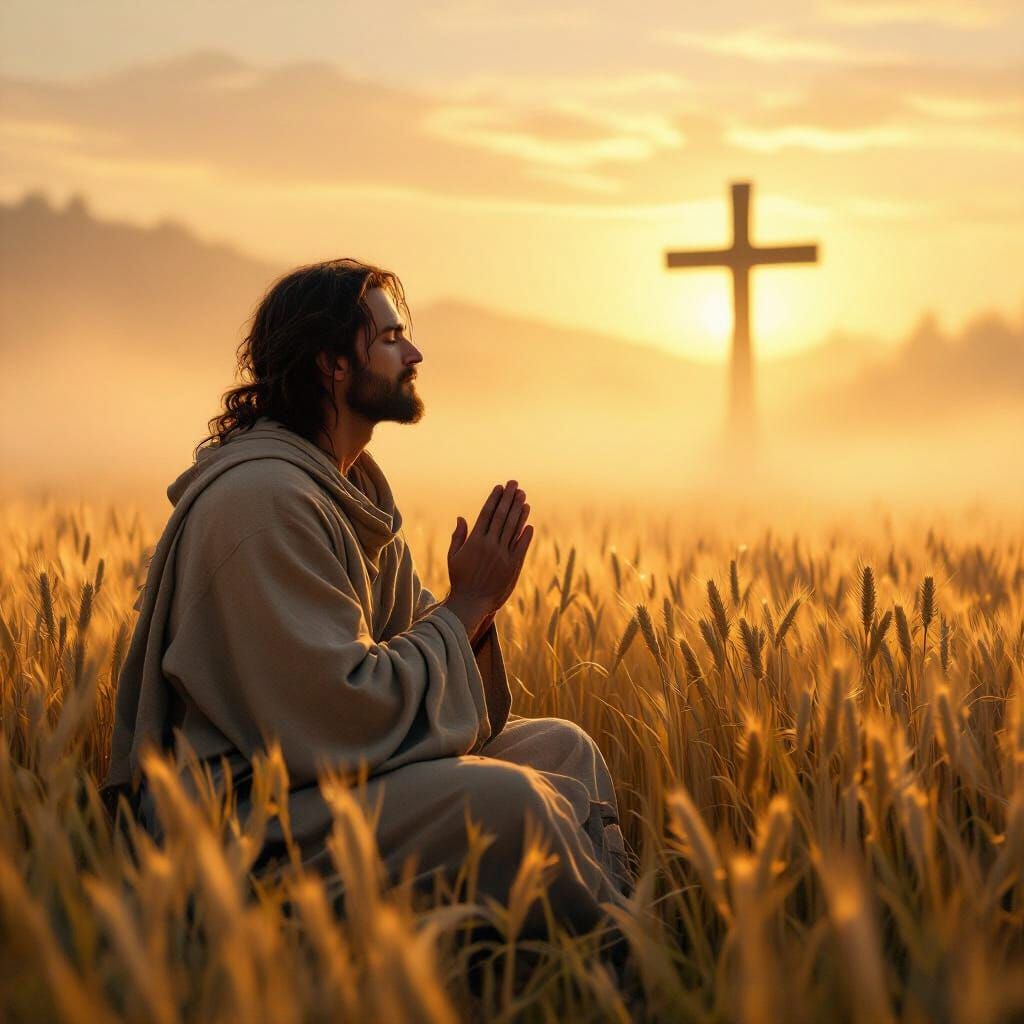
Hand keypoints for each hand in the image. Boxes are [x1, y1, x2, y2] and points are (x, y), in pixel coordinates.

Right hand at [444, 480, 533, 633]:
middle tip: (515, 485)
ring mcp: (502, 555)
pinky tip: (529, 524)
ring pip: (513, 528)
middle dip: (509, 499)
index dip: (494, 499)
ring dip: (519, 512)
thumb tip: (461, 517)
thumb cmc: (460, 580)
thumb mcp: (453, 557)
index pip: (486, 513)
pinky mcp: (513, 566)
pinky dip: (526, 535)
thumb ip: (458, 536)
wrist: (471, 603)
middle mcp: (490, 545)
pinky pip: (521, 547)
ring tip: (524, 498)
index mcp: (474, 541)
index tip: (500, 487)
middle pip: (502, 516)